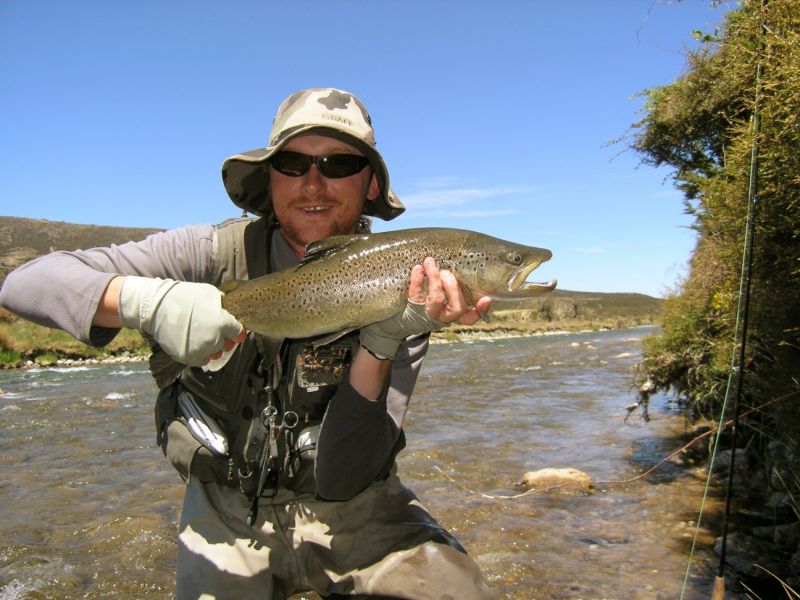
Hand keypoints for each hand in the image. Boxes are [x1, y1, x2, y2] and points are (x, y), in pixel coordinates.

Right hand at [118, 277, 243, 365]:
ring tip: (202, 336)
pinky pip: (201, 360)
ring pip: (214, 353)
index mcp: (222, 324)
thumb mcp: (210, 293)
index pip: (238, 333)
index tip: (232, 329)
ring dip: (212, 347)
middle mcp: (214, 340)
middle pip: (226, 344)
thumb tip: (230, 313)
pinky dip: (201, 354)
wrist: (157, 307)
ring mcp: (201, 351)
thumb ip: (224, 306)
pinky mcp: (188, 358)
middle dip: (223, 338)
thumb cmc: (185, 296)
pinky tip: (194, 343)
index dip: (235, 330)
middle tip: (213, 330)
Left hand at [411, 257, 491, 325]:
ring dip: (435, 279)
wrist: (408, 314)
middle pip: (456, 308)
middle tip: (447, 272)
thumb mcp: (448, 293)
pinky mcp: (414, 306)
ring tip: (431, 263)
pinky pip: (416, 295)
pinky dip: (417, 281)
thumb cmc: (435, 295)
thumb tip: (470, 261)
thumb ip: (458, 283)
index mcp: (456, 312)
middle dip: (453, 288)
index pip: (472, 316)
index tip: (487, 298)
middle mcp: (445, 315)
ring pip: (436, 300)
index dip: (481, 310)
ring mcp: (430, 312)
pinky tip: (417, 268)